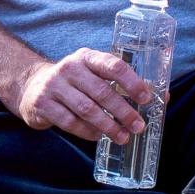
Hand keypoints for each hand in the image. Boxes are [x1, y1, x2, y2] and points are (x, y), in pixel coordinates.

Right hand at [11, 48, 153, 141]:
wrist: (32, 87)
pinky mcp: (42, 104)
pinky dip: (87, 132)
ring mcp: (54, 86)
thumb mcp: (94, 75)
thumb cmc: (75, 84)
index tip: (146, 98)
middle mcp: (69, 68)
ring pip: (86, 109)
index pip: (113, 65)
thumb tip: (162, 97)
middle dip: (123, 111)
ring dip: (108, 125)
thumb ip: (123, 84)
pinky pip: (70, 122)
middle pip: (101, 91)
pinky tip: (99, 137)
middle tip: (139, 126)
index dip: (132, 82)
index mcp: (87, 57)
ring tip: (123, 137)